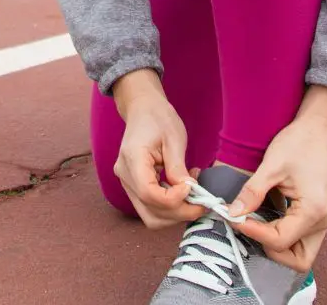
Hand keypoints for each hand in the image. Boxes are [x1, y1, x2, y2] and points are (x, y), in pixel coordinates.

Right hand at [112, 70, 204, 228]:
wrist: (143, 110)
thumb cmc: (159, 119)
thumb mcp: (174, 139)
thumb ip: (178, 168)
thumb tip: (190, 193)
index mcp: (132, 159)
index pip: (149, 194)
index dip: (174, 199)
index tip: (192, 188)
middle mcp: (125, 175)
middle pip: (150, 211)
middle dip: (179, 213)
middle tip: (202, 202)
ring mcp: (127, 183)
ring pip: (150, 216)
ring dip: (175, 214)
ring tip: (193, 196)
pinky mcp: (134, 187)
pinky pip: (151, 208)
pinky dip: (170, 208)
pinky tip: (182, 192)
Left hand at [227, 110, 326, 273]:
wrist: (319, 127)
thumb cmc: (300, 142)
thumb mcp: (272, 165)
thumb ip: (252, 193)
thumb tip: (232, 214)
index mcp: (314, 211)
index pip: (280, 240)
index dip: (253, 233)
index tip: (233, 218)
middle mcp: (323, 221)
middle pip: (297, 260)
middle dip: (270, 250)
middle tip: (247, 228)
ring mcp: (323, 220)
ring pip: (300, 253)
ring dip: (276, 246)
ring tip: (253, 225)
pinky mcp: (317, 216)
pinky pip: (300, 239)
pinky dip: (281, 236)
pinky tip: (262, 219)